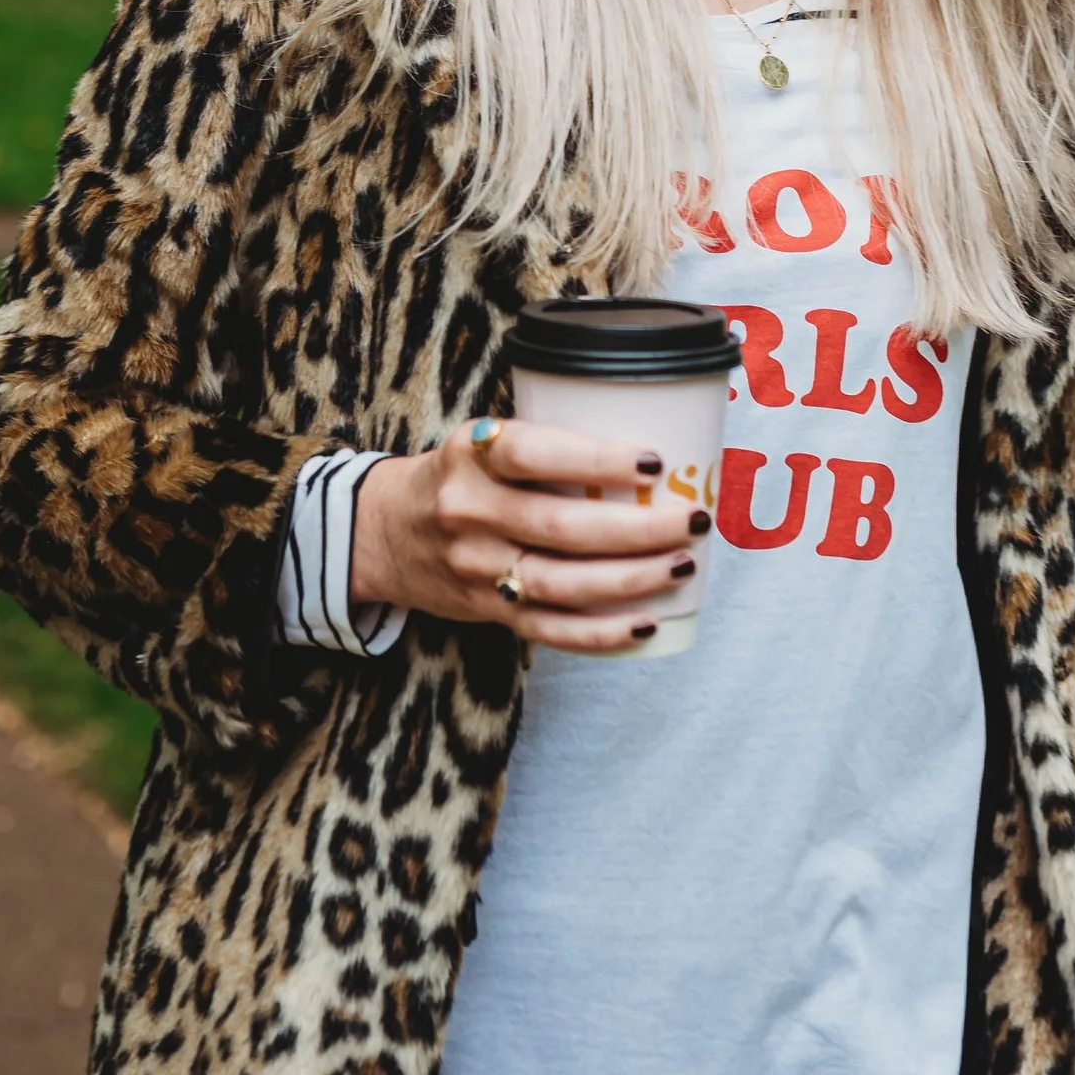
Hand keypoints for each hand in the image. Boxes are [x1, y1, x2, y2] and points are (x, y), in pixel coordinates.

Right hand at [349, 418, 709, 654]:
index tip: (654, 460)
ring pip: (562, 583)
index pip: (533, 454)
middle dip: (638, 527)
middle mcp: (469, 512)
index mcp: (470, 454)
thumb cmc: (459, 476)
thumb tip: (654, 446)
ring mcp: (477, 568)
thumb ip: (545, 443)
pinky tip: (646, 624)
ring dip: (631, 579)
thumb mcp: (481, 440)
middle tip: (692, 519)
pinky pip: (549, 629)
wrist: (382, 531)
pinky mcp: (487, 610)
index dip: (596, 459)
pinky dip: (601, 634)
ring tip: (682, 563)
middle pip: (560, 527)